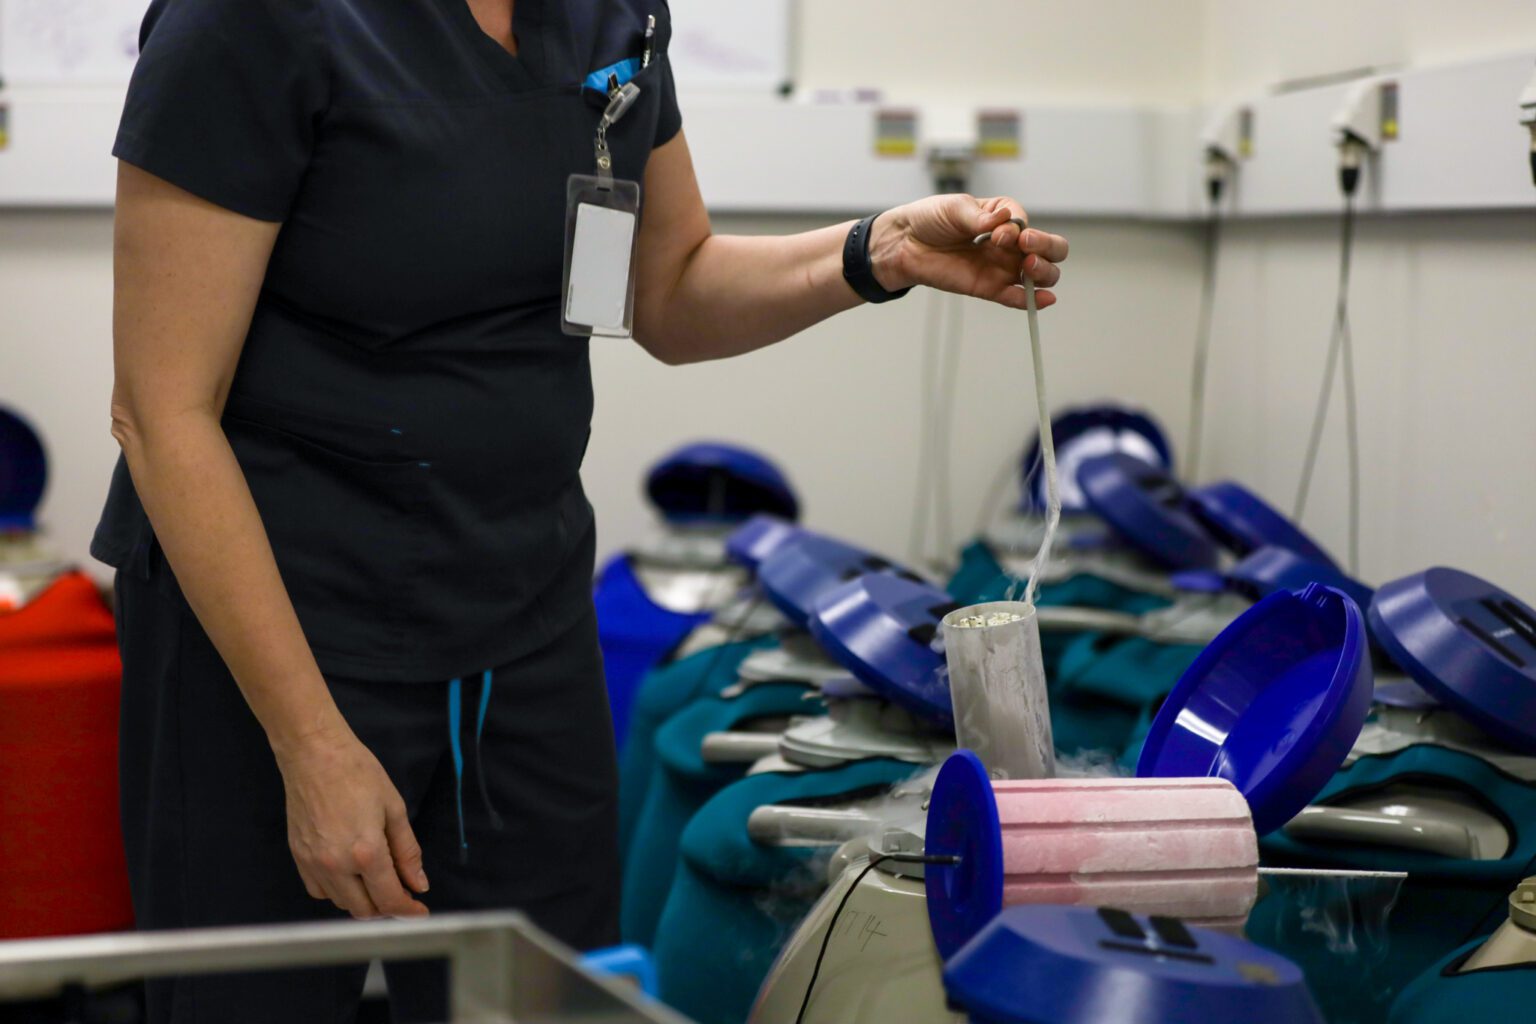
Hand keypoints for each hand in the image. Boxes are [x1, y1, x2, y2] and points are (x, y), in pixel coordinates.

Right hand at [274, 724, 429, 919]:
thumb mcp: (394, 809)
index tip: (420, 912)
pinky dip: (339, 892)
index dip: (408, 911)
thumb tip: (418, 884)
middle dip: (387, 908)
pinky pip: (320, 891)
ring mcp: (313, 864)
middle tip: (403, 892)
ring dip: (364, 901)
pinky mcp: (298, 858)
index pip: (389, 899)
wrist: (314, 755)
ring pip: (342, 903)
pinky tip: (351, 874)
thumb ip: (407, 851)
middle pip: (364, 910)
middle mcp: (336, 866)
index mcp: (365, 853)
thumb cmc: (358, 773)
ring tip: (379, 881)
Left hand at [867, 195, 1067, 308]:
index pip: (1027, 224)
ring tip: (1028, 267)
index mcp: (1005, 217)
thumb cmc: (930, 219)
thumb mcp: (955, 208)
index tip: (996, 232)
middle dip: (1047, 247)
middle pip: (1050, 249)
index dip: (1018, 229)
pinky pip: (1016, 298)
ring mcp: (1001, 267)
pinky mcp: (988, 288)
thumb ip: (980, 218)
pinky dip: (1031, 301)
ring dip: (1043, 271)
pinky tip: (1043, 300)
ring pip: (1039, 275)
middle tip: (1027, 247)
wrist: (904, 243)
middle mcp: (1010, 244)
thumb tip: (1005, 221)